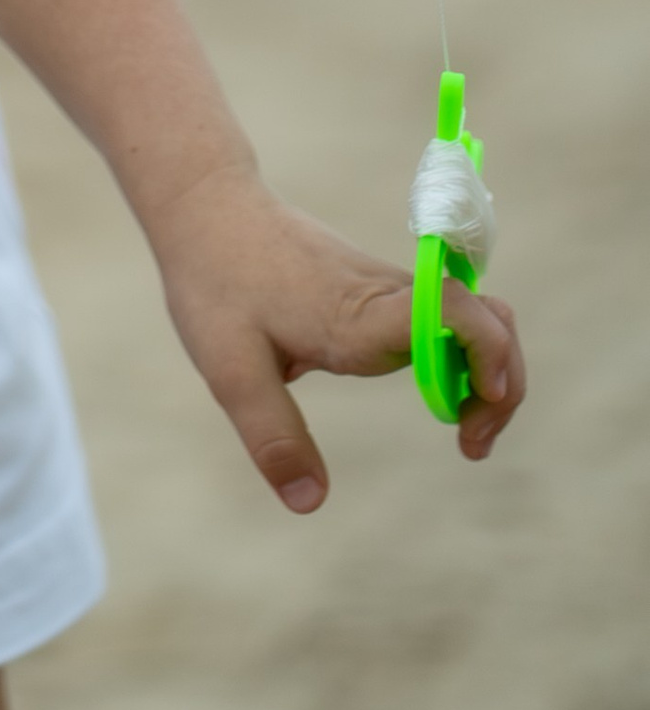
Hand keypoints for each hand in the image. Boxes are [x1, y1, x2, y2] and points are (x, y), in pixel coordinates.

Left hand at [149, 162, 524, 507]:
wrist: (207, 205)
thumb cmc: (214, 282)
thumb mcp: (229, 369)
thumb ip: (272, 435)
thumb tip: (310, 503)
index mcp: (356, 314)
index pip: (452, 310)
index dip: (487, 352)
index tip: (478, 410)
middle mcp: (386, 296)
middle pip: (486, 322)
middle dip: (502, 387)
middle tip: (471, 445)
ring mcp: (388, 288)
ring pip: (474, 320)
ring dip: (487, 374)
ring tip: (463, 430)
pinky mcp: (381, 290)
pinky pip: (448, 320)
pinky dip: (462, 360)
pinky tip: (438, 395)